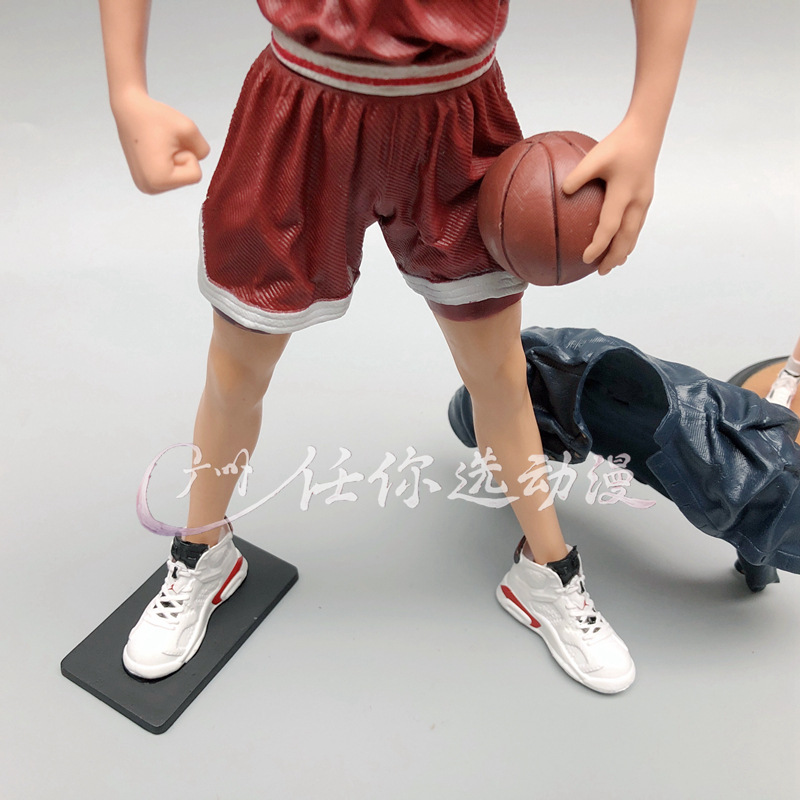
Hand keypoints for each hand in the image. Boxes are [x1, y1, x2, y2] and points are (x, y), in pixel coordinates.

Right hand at [112, 89, 209, 193]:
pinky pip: (171, 177)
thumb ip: (204, 149)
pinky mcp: (144, 182)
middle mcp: (150, 188)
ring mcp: (146, 187)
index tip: (170, 143)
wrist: (129, 110)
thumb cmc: (155, 117)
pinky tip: (155, 152)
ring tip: (159, 146)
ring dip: (176, 161)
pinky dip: (169, 164)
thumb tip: (201, 160)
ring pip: (180, 178)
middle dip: (182, 158)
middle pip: (187, 179)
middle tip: (163, 143)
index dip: (188, 155)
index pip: (196, 175)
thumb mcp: (189, 128)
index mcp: (159, 179)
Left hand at [562, 118, 658, 275]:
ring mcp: (644, 200)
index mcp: (624, 193)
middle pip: (627, 238)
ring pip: (635, 233)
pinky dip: (628, 238)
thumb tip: (562, 191)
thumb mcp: (595, 157)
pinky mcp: (646, 197)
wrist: (647, 131)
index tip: (585, 259)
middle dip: (614, 257)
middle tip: (602, 272)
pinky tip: (620, 241)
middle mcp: (638, 201)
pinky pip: (637, 224)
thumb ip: (578, 175)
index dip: (598, 246)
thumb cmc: (618, 143)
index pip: (610, 227)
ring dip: (624, 251)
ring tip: (613, 264)